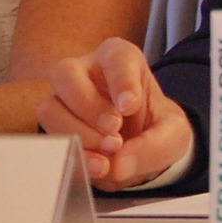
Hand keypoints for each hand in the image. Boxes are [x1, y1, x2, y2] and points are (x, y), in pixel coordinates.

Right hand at [38, 38, 192, 189]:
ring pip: (50, 107)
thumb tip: (120, 164)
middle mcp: (85, 72)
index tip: (129, 107)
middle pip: (66, 73)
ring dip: (78, 133)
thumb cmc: (156, 127)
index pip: (115, 56)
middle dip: (89, 106)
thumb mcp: (172, 134)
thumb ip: (155, 145)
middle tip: (114, 130)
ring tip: (109, 150)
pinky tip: (97, 166)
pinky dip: (73, 154)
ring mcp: (63, 99)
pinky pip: (49, 137)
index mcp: (121, 59)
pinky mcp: (53, 128)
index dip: (121, 80)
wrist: (141, 148)